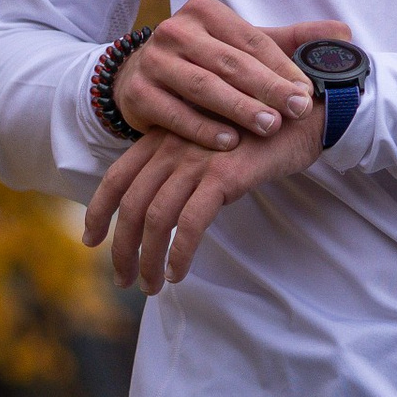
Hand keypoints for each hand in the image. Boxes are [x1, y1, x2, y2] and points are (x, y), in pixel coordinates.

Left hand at [85, 103, 325, 288]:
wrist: (304, 111)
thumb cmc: (260, 130)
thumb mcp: (210, 141)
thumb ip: (183, 165)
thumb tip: (166, 208)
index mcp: (164, 137)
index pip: (116, 177)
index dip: (98, 212)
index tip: (91, 240)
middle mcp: (173, 146)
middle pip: (130, 205)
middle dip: (120, 248)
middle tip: (122, 279)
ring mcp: (196, 160)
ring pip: (154, 219)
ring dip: (148, 259)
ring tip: (152, 286)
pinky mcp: (223, 176)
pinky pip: (190, 224)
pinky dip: (180, 252)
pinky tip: (179, 272)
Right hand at [114, 0, 350, 149]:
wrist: (140, 80)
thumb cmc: (203, 63)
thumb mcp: (242, 47)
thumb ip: (291, 42)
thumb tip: (344, 33)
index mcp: (205, 13)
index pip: (251, 40)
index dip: (282, 67)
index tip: (308, 93)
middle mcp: (175, 31)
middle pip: (229, 63)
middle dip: (267, 89)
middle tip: (298, 111)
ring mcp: (153, 61)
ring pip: (203, 87)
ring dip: (239, 109)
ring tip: (269, 127)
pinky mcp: (138, 93)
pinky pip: (173, 113)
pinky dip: (202, 129)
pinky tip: (229, 143)